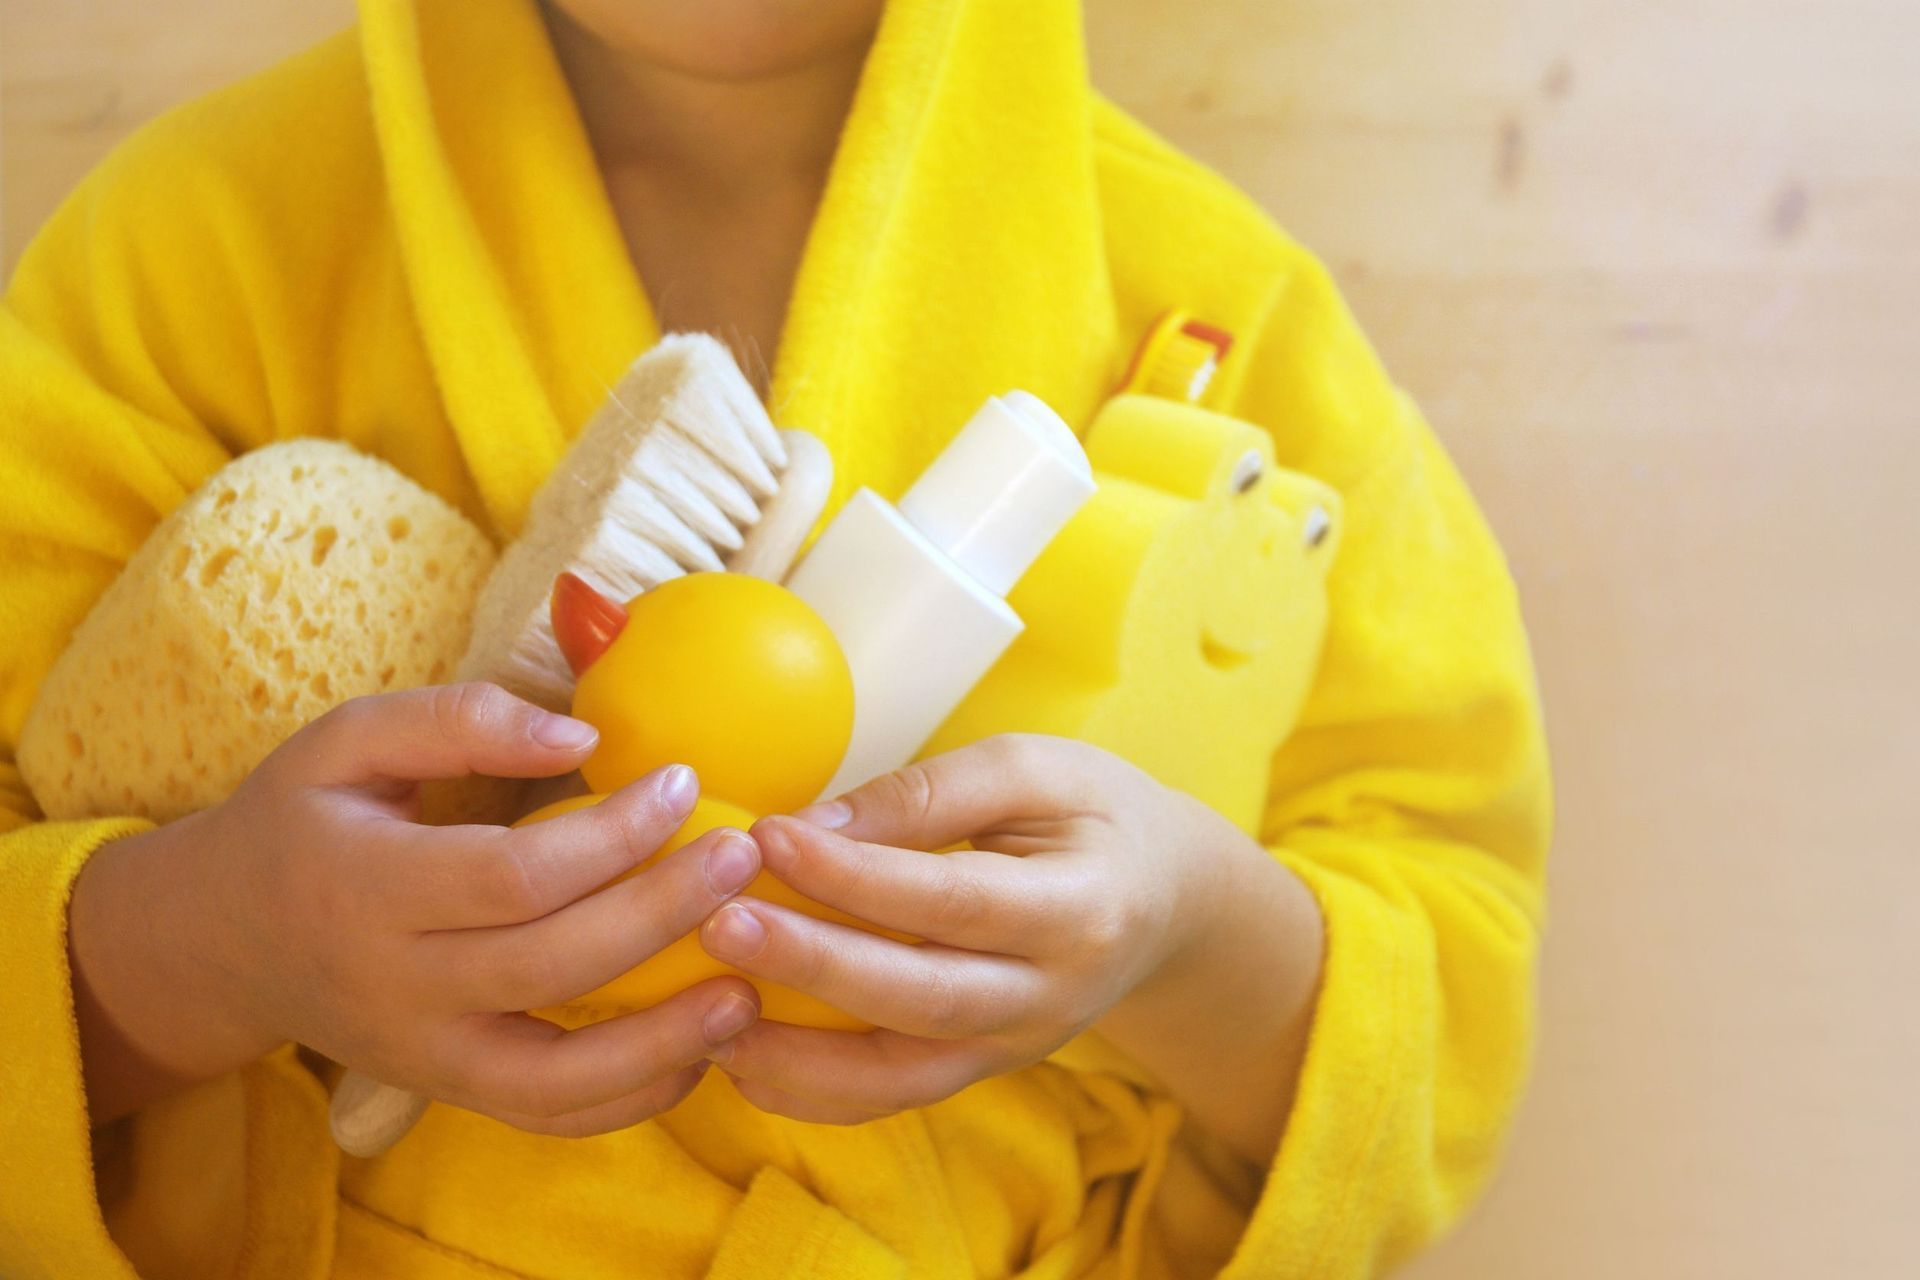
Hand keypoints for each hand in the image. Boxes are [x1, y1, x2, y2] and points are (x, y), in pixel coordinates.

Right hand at [68, 682, 764, 1133]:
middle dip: (663, 912)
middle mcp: (396, 988)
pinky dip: (632, 1098)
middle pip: (551, 966)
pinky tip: (702, 1048)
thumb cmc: (302, 821)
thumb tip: (582, 735)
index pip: (513, 875)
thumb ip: (459, 721)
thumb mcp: (347, 741)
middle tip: (745, 856)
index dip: (612, 833)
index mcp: (368, 889)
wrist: (222, 941)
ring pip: (556, 1076)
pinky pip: (549, 1116)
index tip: (684, 781)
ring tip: (751, 987)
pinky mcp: (451, 1090)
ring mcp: (424, 1055)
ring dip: (665, 1039)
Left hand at [695, 735, 1307, 1142]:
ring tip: (708, 1018)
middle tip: (717, 925)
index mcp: (1080, 907)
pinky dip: (811, 1091)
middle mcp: (1050, 996)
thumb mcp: (1034, 769)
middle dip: (812, 966)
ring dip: (797, 1055)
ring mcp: (1013, 1047)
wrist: (1166, 901)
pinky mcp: (979, 1069)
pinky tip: (740, 1058)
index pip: (951, 899)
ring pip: (899, 1075)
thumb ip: (928, 793)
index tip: (767, 838)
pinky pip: (891, 1098)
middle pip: (920, 997)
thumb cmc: (1094, 815)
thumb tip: (812, 830)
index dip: (856, 875)